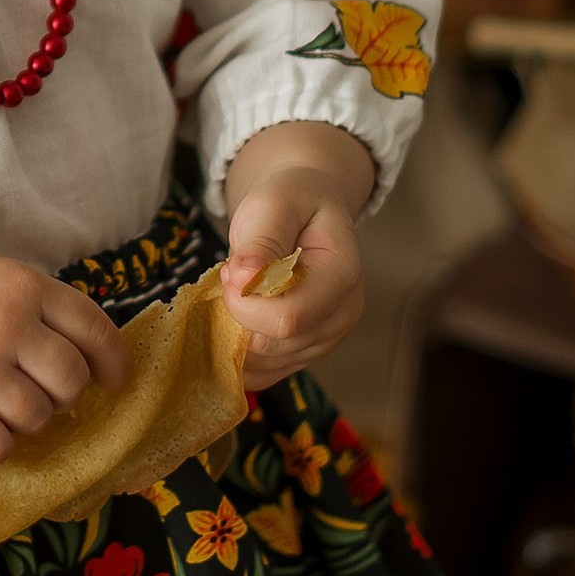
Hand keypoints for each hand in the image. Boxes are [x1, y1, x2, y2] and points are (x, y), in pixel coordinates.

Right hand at [0, 243, 129, 465]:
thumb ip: (46, 310)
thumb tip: (102, 366)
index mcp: (25, 286)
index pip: (95, 331)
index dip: (114, 363)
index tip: (114, 382)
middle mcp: (5, 323)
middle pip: (71, 382)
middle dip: (61, 393)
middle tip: (33, 387)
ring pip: (37, 419)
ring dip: (26, 419)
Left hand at [219, 119, 373, 389]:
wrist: (309, 211)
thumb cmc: (291, 202)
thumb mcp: (274, 203)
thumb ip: (261, 240)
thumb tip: (244, 278)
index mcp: (342, 276)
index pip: (288, 318)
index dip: (245, 301)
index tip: (231, 268)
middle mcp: (341, 317)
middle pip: (273, 345)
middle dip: (236, 313)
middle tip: (233, 274)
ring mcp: (325, 341)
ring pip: (263, 363)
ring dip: (234, 331)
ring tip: (241, 289)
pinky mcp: (304, 354)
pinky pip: (262, 372)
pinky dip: (237, 350)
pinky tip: (237, 315)